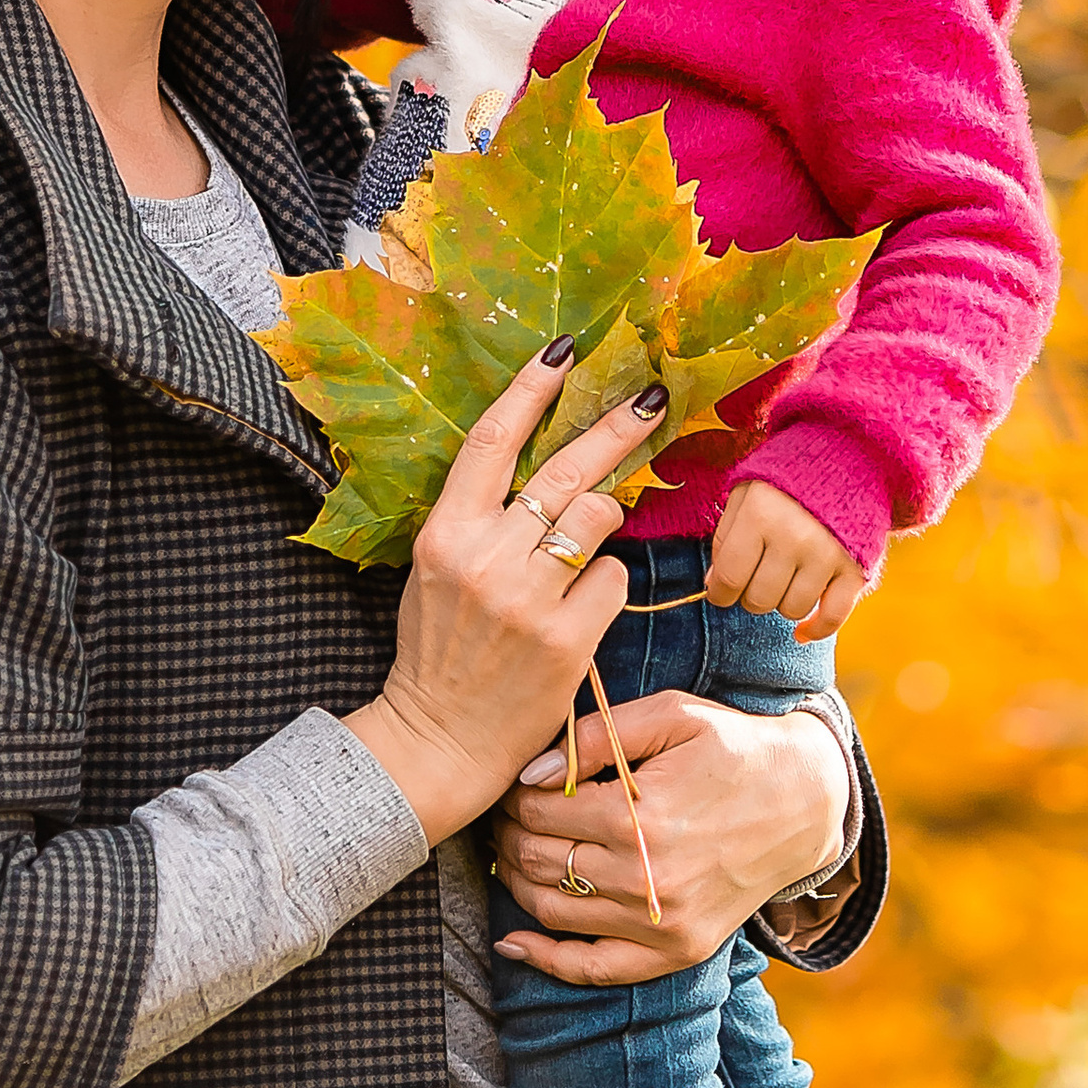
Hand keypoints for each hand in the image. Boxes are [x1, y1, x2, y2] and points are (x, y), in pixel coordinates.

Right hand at [345, 345, 667, 847]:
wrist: (440, 738)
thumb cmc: (438, 647)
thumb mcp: (435, 570)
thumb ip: (478, 518)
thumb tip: (539, 464)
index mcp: (444, 534)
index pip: (491, 442)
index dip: (530, 389)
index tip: (565, 350)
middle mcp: (485, 558)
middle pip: (564, 470)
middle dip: (615, 426)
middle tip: (653, 396)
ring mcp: (528, 599)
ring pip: (597, 519)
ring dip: (606, 521)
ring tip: (586, 543)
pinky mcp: (567, 639)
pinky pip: (612, 579)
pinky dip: (606, 584)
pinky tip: (581, 607)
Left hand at [490, 692, 853, 985]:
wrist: (807, 802)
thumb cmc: (733, 747)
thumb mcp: (670, 716)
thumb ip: (593, 737)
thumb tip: (530, 773)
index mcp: (641, 816)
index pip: (537, 811)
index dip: (512, 794)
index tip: (512, 782)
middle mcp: (647, 878)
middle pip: (535, 861)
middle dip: (507, 833)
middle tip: (505, 813)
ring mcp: (663, 924)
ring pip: (550, 911)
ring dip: (516, 881)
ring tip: (514, 850)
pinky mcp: (677, 952)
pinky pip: (593, 970)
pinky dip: (545, 960)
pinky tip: (513, 942)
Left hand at [706, 479, 863, 631]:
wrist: (844, 463)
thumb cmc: (784, 485)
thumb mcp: (745, 497)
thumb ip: (724, 539)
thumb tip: (715, 586)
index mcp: (760, 515)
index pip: (728, 578)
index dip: (719, 593)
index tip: (722, 590)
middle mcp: (794, 536)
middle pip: (759, 600)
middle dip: (751, 594)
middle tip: (759, 575)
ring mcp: (827, 554)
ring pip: (792, 610)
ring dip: (783, 601)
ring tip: (786, 577)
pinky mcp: (854, 569)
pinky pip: (833, 617)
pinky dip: (816, 629)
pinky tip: (803, 632)